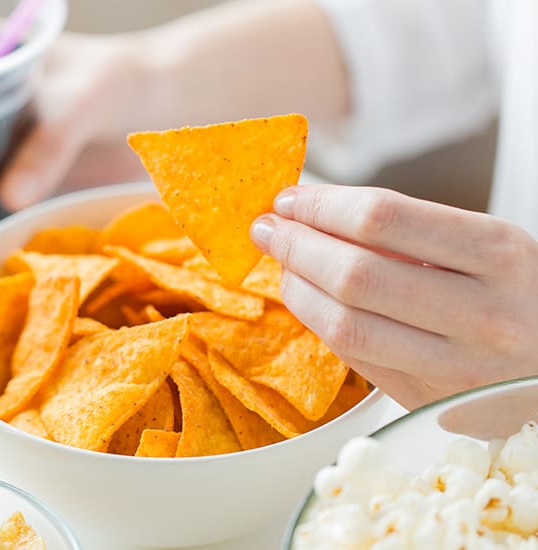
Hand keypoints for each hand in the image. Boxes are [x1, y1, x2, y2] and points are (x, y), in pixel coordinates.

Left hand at [250, 183, 537, 408]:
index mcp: (499, 254)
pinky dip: (319, 321)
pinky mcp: (430, 401)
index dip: (321, 205)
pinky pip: (354, 357)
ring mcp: (456, 367)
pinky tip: (307, 298)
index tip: (290, 199)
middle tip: (269, 228)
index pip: (383, 217)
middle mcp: (481, 314)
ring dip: (297, 288)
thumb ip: (410, 231)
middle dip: (296, 245)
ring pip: (346, 324)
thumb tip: (316, 214)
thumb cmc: (516, 296)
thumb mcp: (486, 246)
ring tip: (282, 264)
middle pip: (355, 274)